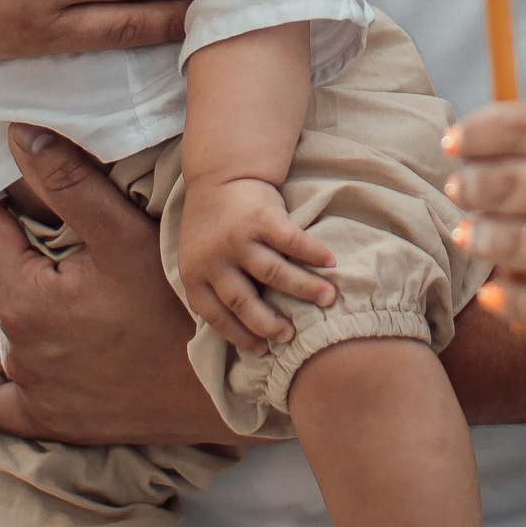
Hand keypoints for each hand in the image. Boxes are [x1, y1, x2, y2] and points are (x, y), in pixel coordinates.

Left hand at [0, 124, 225, 444]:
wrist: (218, 391)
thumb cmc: (178, 309)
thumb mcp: (125, 235)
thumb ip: (68, 182)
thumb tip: (16, 136)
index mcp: (25, 299)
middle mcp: (18, 346)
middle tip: (3, 194)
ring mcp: (31, 388)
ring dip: (0, 283)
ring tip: (8, 247)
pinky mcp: (49, 419)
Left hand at [177, 178, 336, 352]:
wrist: (219, 176)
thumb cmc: (213, 227)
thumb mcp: (198, 259)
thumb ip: (213, 288)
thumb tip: (243, 334)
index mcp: (195, 274)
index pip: (217, 315)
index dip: (240, 336)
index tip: (264, 350)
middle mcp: (214, 259)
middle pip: (245, 301)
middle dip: (270, 323)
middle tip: (291, 335)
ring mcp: (238, 237)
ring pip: (273, 272)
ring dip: (304, 289)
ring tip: (327, 299)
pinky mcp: (261, 216)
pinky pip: (291, 240)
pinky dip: (313, 252)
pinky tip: (330, 262)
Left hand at [445, 98, 525, 376]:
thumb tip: (509, 151)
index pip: (518, 124)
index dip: (476, 134)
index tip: (456, 144)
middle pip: (502, 182)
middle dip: (470, 188)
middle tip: (457, 191)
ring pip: (508, 245)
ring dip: (481, 241)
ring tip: (471, 237)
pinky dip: (510, 298)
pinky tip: (501, 292)